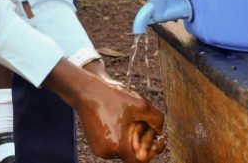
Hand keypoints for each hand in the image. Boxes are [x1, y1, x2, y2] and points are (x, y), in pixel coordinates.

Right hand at [45, 60, 165, 162]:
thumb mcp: (141, 105)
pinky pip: (114, 145)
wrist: (87, 91)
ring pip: (123, 149)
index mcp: (118, 146)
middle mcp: (107, 153)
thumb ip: (156, 119)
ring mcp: (99, 150)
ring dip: (131, 137)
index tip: (158, 138)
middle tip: (142, 123)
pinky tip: (118, 120)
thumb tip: (160, 132)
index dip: (152, 150)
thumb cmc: (113, 96)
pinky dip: (120, 136)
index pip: (141, 160)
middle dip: (142, 139)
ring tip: (128, 118)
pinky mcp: (96, 144)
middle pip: (133, 154)